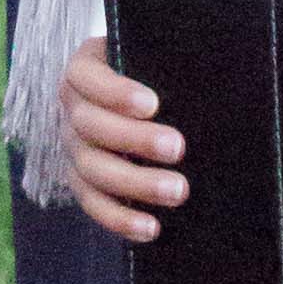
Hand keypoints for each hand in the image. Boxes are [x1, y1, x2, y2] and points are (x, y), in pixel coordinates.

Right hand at [63, 35, 187, 241]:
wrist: (144, 99)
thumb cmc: (154, 70)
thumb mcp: (154, 55)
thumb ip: (169, 60)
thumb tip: (209, 69)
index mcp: (85, 69)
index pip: (89, 78)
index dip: (116, 93)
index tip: (153, 104)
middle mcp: (73, 110)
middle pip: (91, 127)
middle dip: (135, 140)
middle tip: (178, 148)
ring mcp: (74, 148)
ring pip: (92, 169)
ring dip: (135, 183)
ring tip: (177, 191)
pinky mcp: (82, 182)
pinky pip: (94, 204)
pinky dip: (120, 218)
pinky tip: (151, 227)